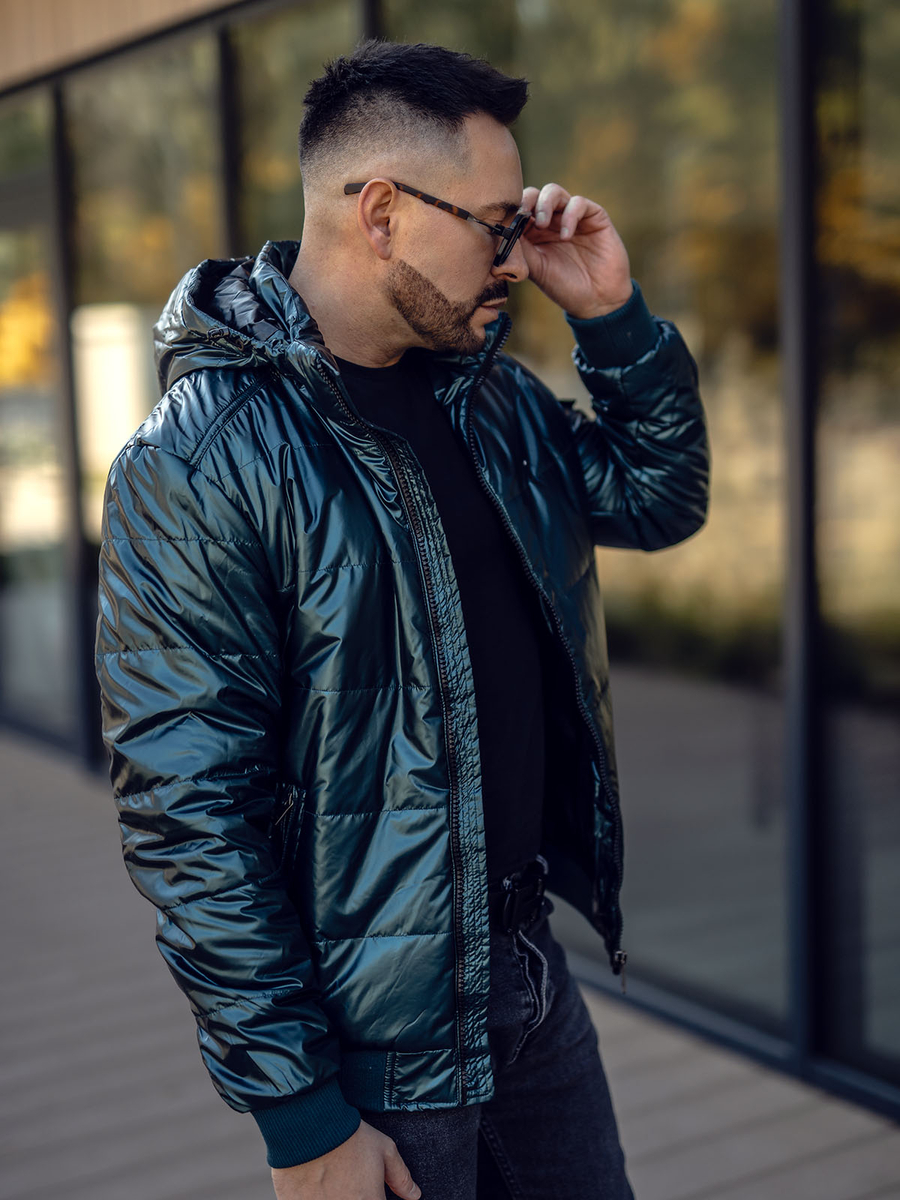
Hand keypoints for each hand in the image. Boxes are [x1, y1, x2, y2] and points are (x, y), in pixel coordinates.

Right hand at [271, 1119, 421, 1198]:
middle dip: (355, 1195)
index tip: (370, 1189)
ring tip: (332, 1179)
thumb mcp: (384, 1149)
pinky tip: (315, 1183)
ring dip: (335, 1196)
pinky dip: (315, 1196)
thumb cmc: (349, 1136)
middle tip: (349, 1180)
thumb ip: (401, 1176)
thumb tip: (414, 1195)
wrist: (310, 1126)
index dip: (373, 1195)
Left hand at [519, 183, 632, 319]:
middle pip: (534, 195)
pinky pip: (578, 203)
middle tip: (522, 215)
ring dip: (544, 203)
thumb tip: (499, 233)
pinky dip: (570, 215)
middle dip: (526, 201)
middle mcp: (552, 221)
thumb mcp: (536, 269)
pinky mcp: (594, 217)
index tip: (506, 222)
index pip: (519, 210)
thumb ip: (520, 249)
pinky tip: (566, 236)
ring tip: (542, 224)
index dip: (511, 211)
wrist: (597, 301)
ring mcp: (572, 217)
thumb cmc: (564, 287)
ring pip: (553, 192)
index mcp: (534, 233)